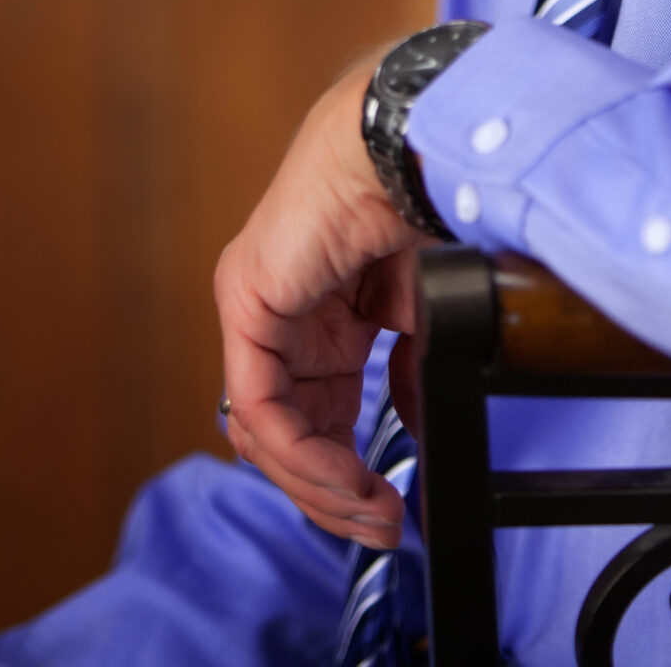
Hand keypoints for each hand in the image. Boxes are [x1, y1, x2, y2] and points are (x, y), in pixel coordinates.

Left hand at [214, 61, 421, 548]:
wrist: (411, 141)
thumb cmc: (423, 194)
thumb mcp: (423, 306)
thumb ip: (409, 367)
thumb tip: (409, 425)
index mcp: (320, 306)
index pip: (313, 410)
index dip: (347, 468)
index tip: (392, 509)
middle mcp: (278, 311)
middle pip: (286, 431)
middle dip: (333, 491)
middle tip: (383, 528)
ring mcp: (255, 306)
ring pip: (266, 430)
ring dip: (319, 484)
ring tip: (371, 511)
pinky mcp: (247, 302)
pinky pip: (260, 405)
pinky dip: (302, 452)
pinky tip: (347, 475)